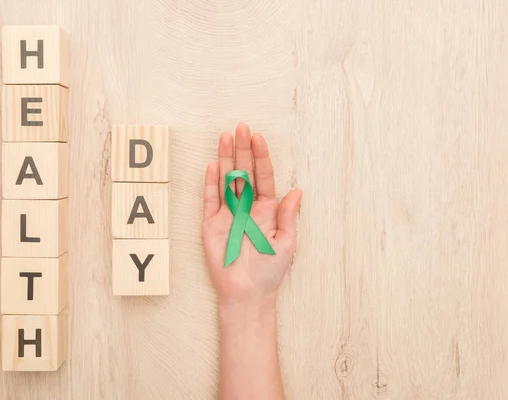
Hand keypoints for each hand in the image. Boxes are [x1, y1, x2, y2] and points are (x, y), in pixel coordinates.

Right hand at [201, 123, 301, 304]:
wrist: (246, 293)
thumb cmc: (269, 271)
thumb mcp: (285, 243)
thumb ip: (288, 217)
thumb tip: (297, 191)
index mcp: (266, 210)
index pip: (263, 178)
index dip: (261, 158)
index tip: (259, 138)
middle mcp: (246, 207)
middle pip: (244, 173)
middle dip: (243, 150)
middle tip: (241, 127)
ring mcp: (228, 214)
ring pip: (226, 180)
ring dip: (226, 159)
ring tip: (225, 137)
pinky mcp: (211, 224)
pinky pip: (210, 200)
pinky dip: (211, 184)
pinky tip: (214, 166)